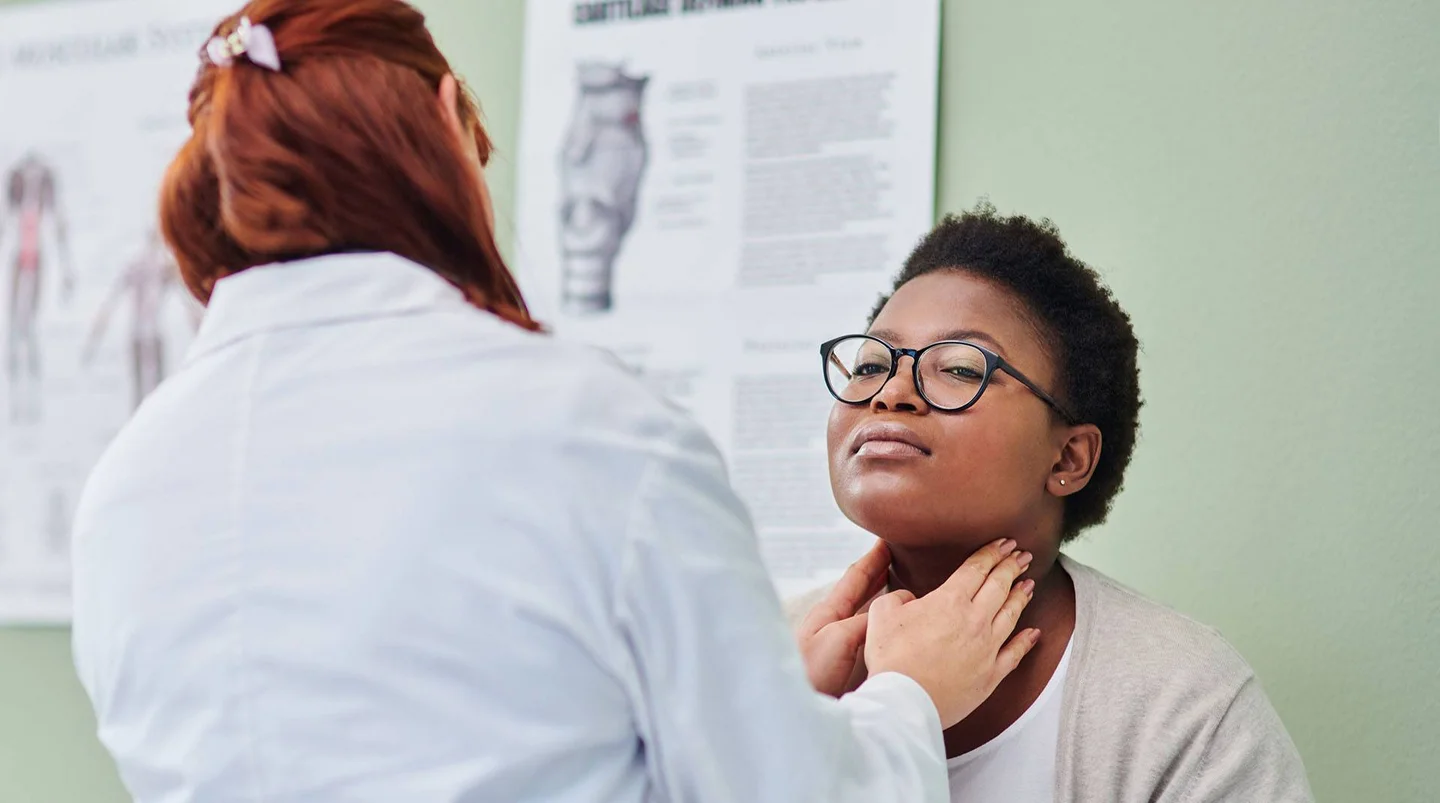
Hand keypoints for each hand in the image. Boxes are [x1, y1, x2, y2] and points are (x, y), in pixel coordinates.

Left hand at [796, 540, 889, 696]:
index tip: (886, 542)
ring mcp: (838, 647)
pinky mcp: (846, 668)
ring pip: (865, 615)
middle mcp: (832, 626)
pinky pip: (869, 638)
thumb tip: (886, 614)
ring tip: (899, 589)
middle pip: (859, 593)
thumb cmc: (809, 674)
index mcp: (827, 614)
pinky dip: (882, 626)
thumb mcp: (837, 638)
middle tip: (896, 559)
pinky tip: (891, 631)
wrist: (794, 712)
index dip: (872, 560)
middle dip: (877, 575)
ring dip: (882, 601)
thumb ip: (863, 622)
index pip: (854, 579)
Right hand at [864, 539, 1038, 729]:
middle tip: (1023, 555)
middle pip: (999, 586)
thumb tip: (909, 599)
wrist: (905, 701)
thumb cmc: (891, 657)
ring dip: (1021, 596)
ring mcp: (987, 648)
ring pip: (1011, 615)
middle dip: (1012, 566)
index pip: (977, 569)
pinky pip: (1015, 653)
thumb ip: (898, 597)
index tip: (1004, 542)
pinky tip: (1034, 633)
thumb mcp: (881, 613)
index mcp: (950, 601)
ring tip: (1029, 583)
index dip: (992, 552)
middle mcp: (975, 620)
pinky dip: (1026, 641)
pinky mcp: (991, 675)